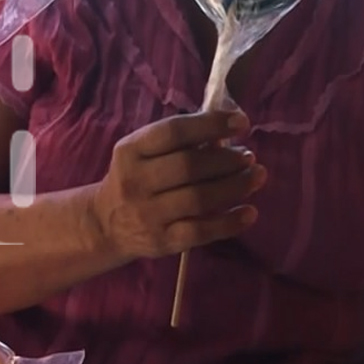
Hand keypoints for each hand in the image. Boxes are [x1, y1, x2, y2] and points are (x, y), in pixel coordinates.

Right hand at [88, 109, 265, 260]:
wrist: (106, 223)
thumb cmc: (136, 177)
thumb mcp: (144, 152)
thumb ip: (180, 141)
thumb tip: (229, 128)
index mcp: (131, 150)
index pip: (174, 132)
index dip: (210, 124)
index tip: (241, 122)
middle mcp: (136, 181)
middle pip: (190, 166)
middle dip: (227, 159)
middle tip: (249, 157)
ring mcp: (148, 214)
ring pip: (199, 198)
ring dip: (235, 186)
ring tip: (256, 176)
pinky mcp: (162, 242)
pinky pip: (201, 232)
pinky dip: (230, 222)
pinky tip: (250, 212)